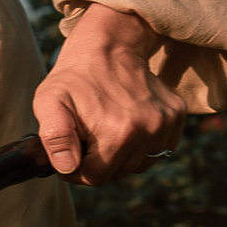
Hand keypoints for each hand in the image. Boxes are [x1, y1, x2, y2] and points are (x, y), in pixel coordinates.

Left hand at [35, 4, 184, 184]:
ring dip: (119, 155)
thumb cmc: (74, 78)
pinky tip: (125, 126)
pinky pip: (157, 150)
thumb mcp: (49, 103)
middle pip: (118, 173)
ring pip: (138, 164)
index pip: (95, 177)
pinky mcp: (177, 116)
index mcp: (118, 133)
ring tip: (104, 130)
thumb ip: (55, 139)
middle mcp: (148, 130)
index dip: (76, 170)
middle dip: (97, 162)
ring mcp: (166, 123)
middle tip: (85, 138)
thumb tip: (67, 167)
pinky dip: (140, 146)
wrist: (109, 48)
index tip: (70, 153)